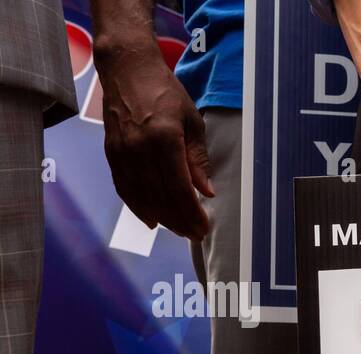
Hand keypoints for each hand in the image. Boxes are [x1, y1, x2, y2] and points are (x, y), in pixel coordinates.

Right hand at [95, 42, 212, 239]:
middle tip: (194, 234)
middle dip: (180, 220)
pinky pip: (124, 187)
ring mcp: (122, 152)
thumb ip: (197, 159)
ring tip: (178, 230)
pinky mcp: (111, 152)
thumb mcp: (192, 122)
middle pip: (161, 197)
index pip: (180, 189)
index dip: (192, 213)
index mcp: (164, 140)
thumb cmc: (166, 93)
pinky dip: (137, 206)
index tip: (204, 227)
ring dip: (161, 218)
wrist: (127, 70)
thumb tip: (206, 192)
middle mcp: (140, 149)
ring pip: (141, 197)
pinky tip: (151, 219)